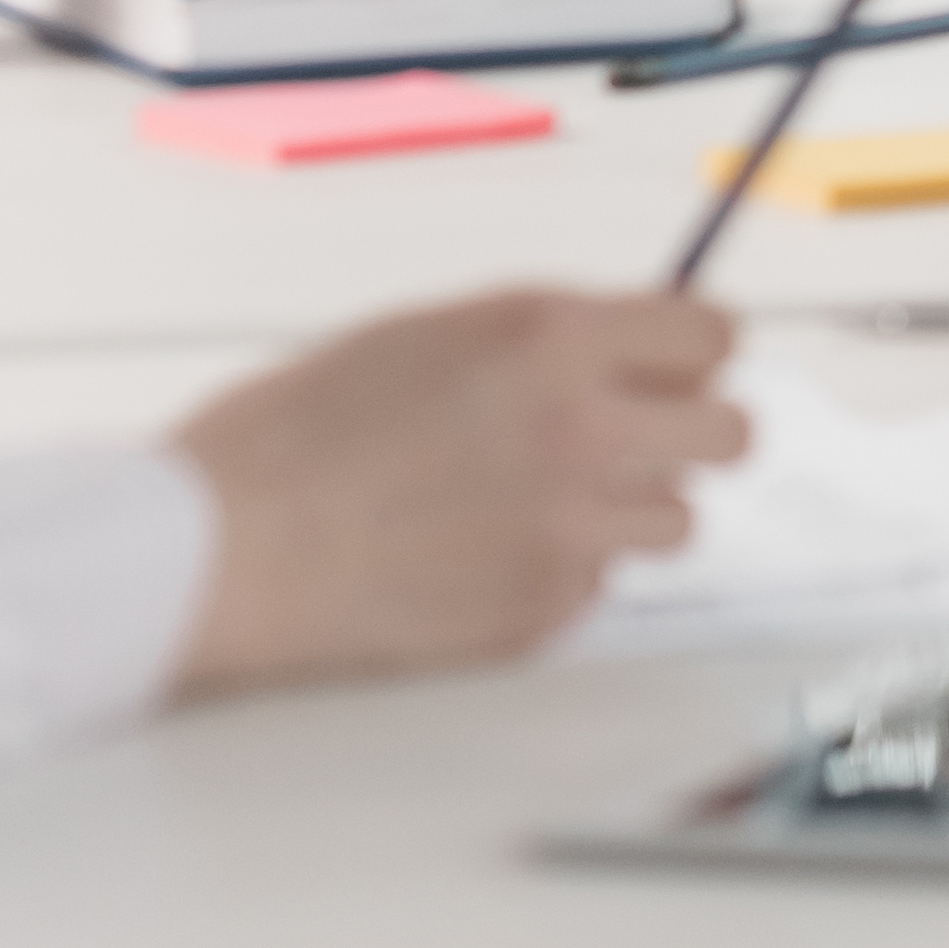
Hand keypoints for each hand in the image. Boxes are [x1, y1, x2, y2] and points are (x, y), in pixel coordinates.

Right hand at [162, 289, 748, 695]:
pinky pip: (597, 586)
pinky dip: (559, 573)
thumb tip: (629, 346)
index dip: (692, 354)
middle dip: (687, 433)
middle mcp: (583, 429)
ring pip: (676, 520)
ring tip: (537, 505)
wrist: (216, 549)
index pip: (714, 336)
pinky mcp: (540, 612)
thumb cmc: (292, 436)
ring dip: (627, 509)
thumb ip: (545, 340)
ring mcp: (569, 529)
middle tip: (633, 441)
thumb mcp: (430, 335)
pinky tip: (479, 559)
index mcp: (554, 339)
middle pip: (731, 434)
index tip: (671, 369)